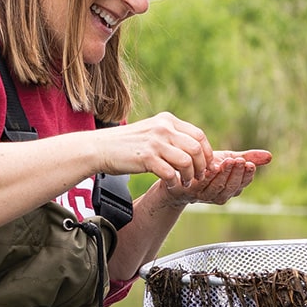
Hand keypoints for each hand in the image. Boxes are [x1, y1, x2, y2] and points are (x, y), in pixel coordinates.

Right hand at [93, 112, 212, 194]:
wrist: (100, 148)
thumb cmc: (126, 144)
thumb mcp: (151, 131)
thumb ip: (171, 136)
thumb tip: (194, 149)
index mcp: (167, 120)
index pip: (199, 135)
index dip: (207, 152)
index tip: (207, 165)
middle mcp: (163, 128)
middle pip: (196, 148)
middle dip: (202, 166)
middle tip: (199, 177)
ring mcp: (155, 142)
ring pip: (187, 161)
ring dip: (190, 176)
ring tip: (185, 182)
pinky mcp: (146, 157)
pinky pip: (170, 173)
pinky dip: (173, 182)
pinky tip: (170, 185)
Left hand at [162, 150, 272, 206]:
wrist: (178, 171)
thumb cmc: (206, 166)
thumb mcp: (228, 159)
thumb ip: (247, 158)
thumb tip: (270, 156)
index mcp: (231, 188)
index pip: (243, 183)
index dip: (247, 175)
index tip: (249, 163)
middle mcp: (219, 196)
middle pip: (232, 188)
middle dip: (237, 174)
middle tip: (240, 161)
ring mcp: (204, 196)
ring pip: (218, 189)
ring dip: (225, 175)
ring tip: (229, 161)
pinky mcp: (190, 192)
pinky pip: (201, 186)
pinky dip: (208, 178)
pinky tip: (212, 167)